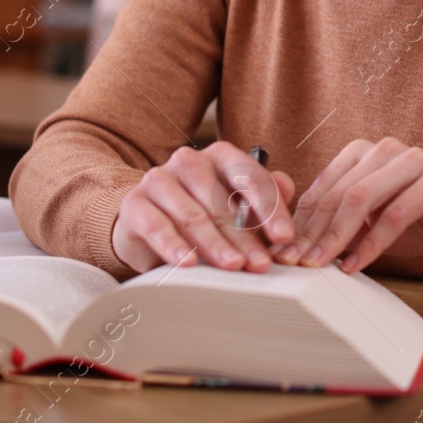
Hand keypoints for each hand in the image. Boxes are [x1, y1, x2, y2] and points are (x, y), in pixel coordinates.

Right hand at [111, 141, 296, 273]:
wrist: (145, 223)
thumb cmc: (201, 214)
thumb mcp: (236, 206)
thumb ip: (264, 197)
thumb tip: (287, 187)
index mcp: (219, 156)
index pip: (250, 178)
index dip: (270, 209)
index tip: (285, 237)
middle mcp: (188, 161)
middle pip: (222, 201)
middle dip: (245, 236)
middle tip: (261, 264)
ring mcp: (158, 179)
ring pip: (193, 214)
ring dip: (215, 244)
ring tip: (232, 266)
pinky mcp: (134, 203)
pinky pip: (156, 225)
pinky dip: (174, 245)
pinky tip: (188, 263)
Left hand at [276, 137, 422, 274]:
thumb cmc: (417, 221)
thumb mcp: (369, 223)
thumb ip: (339, 226)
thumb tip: (296, 247)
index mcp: (364, 152)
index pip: (323, 186)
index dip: (300, 221)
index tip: (284, 251)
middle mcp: (386, 149)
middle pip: (338, 192)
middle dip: (313, 231)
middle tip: (297, 261)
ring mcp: (413, 160)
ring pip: (362, 198)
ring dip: (337, 237)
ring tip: (322, 264)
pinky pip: (395, 214)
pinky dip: (372, 244)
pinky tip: (357, 265)